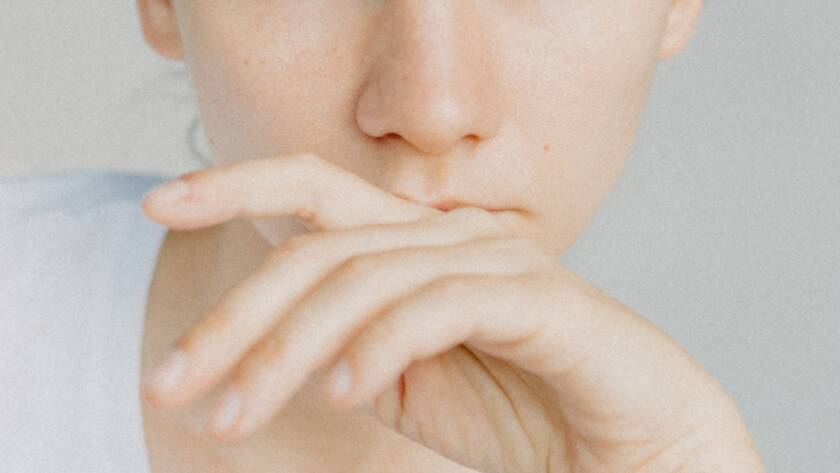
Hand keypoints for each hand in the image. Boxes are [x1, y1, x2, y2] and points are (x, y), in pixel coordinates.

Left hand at [140, 153, 764, 472]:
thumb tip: (281, 354)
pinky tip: (337, 394)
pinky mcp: (533, 296)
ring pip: (361, 281)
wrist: (627, 444)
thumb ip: (352, 353)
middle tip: (168, 382)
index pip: (315, 190)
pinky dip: (376, 349)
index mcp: (416, 245)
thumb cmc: (522, 410)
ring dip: (286, 352)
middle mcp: (449, 235)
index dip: (236, 183)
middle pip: (319, 247)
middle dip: (234, 314)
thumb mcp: (410, 387)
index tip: (159, 201)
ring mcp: (492, 258)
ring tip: (233, 417)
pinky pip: (434, 308)